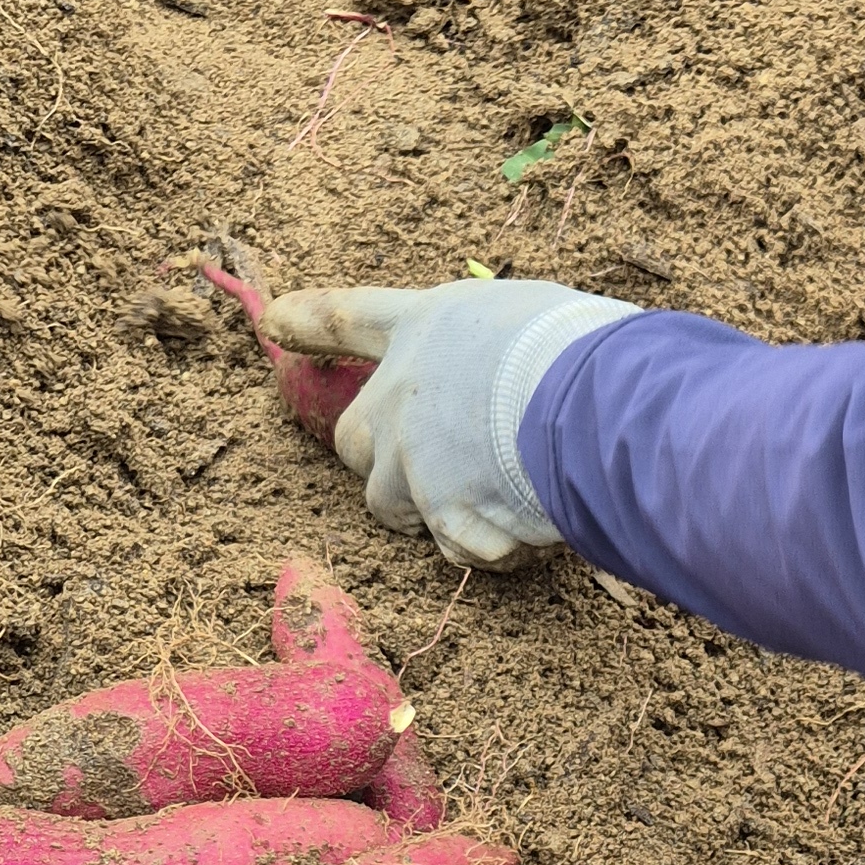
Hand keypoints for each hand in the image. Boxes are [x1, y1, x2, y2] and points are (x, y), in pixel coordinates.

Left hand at [265, 277, 633, 568]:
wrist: (592, 405)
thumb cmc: (583, 351)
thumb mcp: (533, 322)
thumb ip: (499, 353)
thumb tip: (517, 387)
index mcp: (427, 328)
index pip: (349, 316)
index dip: (307, 321)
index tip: (272, 323)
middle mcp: (402, 393)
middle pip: (353, 438)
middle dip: (382, 461)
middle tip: (437, 473)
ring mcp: (412, 459)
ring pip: (391, 506)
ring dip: (437, 514)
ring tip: (502, 508)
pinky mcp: (438, 514)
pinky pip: (457, 548)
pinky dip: (493, 547)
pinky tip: (536, 528)